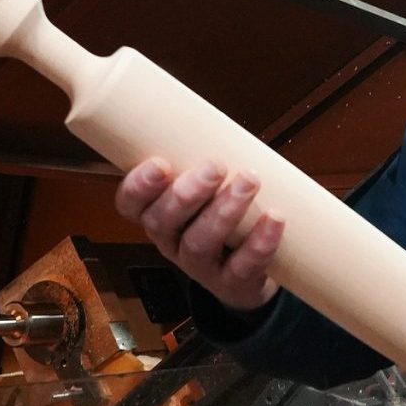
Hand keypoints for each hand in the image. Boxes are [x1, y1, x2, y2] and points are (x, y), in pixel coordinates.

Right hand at [113, 158, 283, 312]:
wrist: (251, 274)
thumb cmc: (225, 218)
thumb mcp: (208, 189)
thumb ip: (206, 163)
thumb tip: (218, 121)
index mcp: (158, 215)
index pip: (130, 204)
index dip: (138, 186)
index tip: (160, 164)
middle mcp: (171, 242)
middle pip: (163, 221)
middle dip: (187, 193)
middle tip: (216, 166)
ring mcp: (200, 267)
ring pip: (200, 244)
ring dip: (224, 212)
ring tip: (249, 181)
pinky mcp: (232, 284)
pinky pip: (242, 267)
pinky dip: (260, 243)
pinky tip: (275, 218)